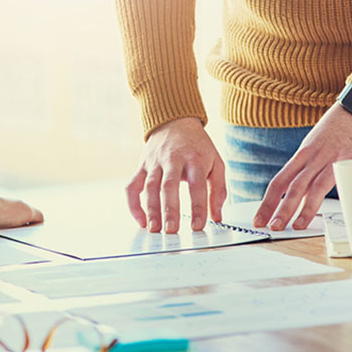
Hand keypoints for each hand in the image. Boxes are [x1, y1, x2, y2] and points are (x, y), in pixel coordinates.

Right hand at [126, 117, 226, 232]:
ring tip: (154, 228)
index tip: (198, 226)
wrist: (175, 121)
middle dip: (169, 209)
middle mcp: (173, 159)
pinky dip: (133, 203)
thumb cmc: (197, 146)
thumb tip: (217, 216)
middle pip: (169, 185)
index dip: (198, 206)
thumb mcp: (216, 162)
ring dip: (151, 209)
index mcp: (195, 159)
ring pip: (150, 186)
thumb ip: (219, 190)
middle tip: (171, 230)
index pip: (197, 185)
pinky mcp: (142, 165)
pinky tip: (140, 219)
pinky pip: (133, 185)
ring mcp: (155, 162)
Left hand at [253, 103, 351, 230]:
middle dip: (278, 209)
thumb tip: (302, 194)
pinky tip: (329, 209)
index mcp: (301, 156)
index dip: (267, 202)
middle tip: (270, 226)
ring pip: (311, 186)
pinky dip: (333, 197)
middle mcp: (312, 158)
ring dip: (301, 208)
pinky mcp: (350, 160)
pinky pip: (338, 181)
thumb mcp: (316, 146)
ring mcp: (330, 159)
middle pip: (290, 186)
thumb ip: (310, 169)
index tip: (259, 218)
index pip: (279, 181)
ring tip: (294, 226)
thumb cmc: (338, 130)